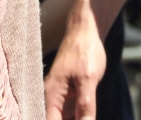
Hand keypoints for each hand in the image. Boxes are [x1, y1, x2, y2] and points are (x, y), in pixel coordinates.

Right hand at [44, 0, 105, 119]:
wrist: (85, 30)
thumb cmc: (84, 50)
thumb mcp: (88, 78)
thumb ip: (86, 104)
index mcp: (52, 95)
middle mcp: (52, 98)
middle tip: (86, 118)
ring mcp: (62, 96)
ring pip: (65, 118)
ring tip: (88, 116)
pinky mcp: (70, 94)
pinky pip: (72, 113)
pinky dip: (79, 117)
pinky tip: (88, 116)